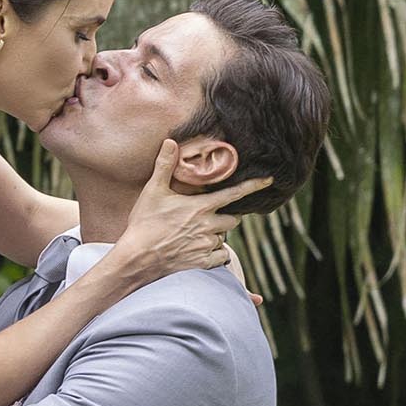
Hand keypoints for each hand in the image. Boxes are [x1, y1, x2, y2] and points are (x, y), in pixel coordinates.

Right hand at [102, 141, 271, 291]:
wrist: (137, 258)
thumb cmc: (144, 224)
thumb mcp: (152, 191)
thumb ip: (164, 165)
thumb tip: (171, 142)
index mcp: (201, 207)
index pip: (234, 194)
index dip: (254, 185)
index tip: (269, 180)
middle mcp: (208, 226)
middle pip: (234, 220)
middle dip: (228, 217)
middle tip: (211, 217)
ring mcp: (205, 246)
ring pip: (224, 239)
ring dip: (217, 236)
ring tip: (198, 235)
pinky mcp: (201, 263)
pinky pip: (220, 258)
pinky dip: (215, 254)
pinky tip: (201, 251)